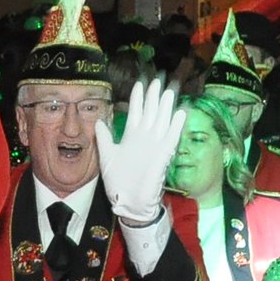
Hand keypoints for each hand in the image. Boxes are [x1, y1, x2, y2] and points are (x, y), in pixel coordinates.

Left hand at [96, 76, 180, 226]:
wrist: (128, 201)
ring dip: (165, 105)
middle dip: (153, 96)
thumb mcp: (106, 155)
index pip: (136, 112)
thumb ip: (104, 137)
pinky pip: (171, 137)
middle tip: (157, 79)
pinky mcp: (163, 154)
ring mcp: (155, 145)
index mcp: (131, 136)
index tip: (139, 83)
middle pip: (150, 111)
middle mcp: (144, 138)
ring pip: (161, 120)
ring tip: (169, 90)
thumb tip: (98, 121)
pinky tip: (180, 112)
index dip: (138, 98)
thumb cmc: (117, 181)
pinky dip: (176, 125)